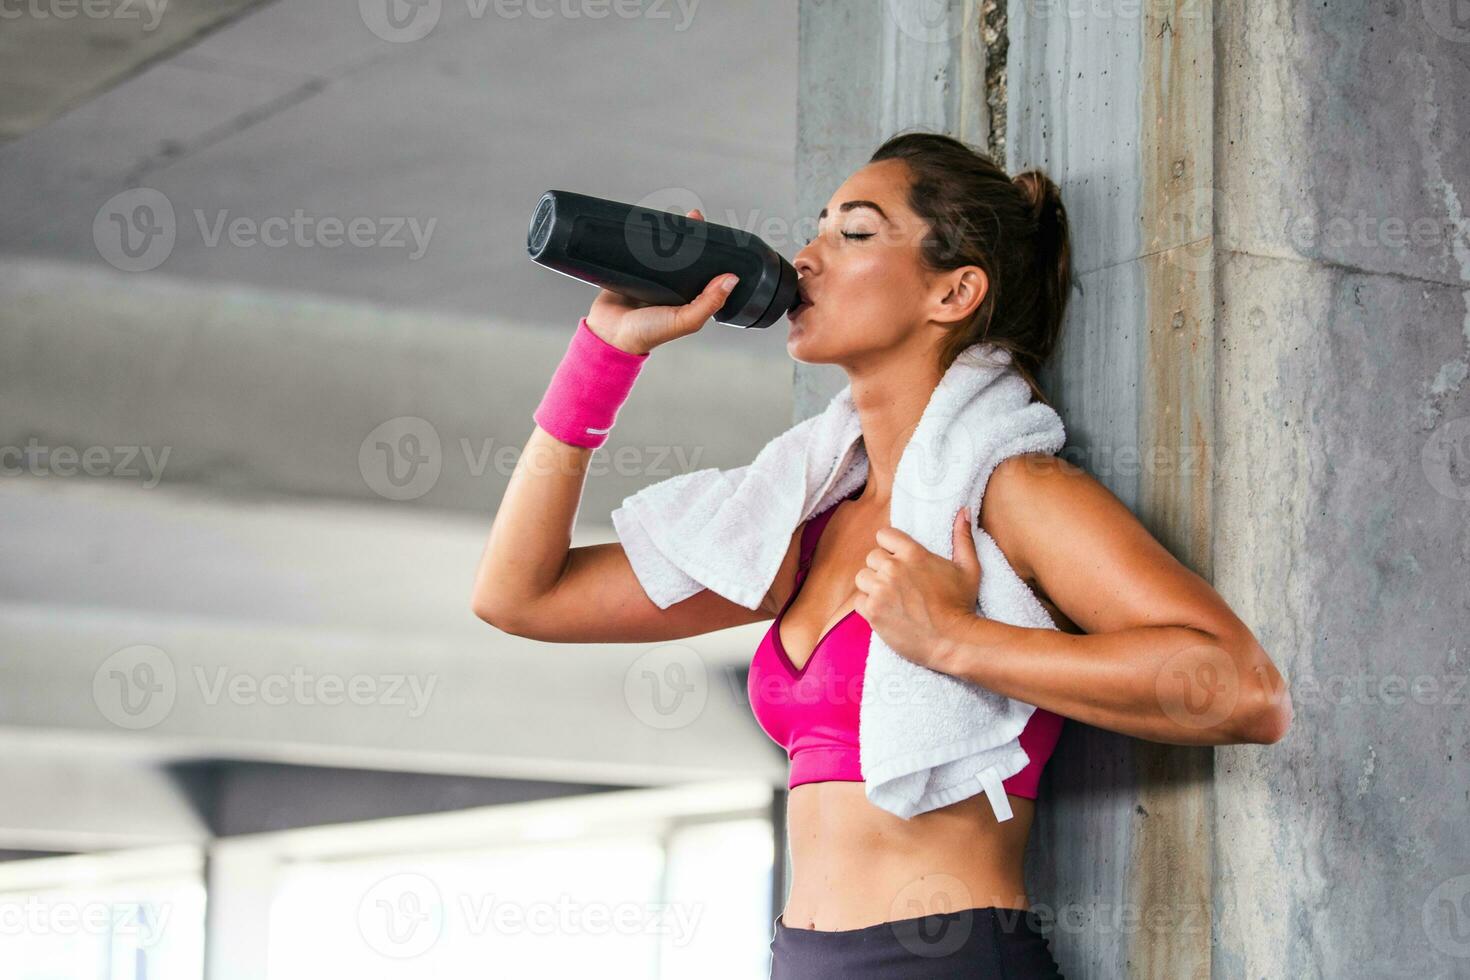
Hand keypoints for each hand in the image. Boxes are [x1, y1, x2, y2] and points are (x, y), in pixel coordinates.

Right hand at [585, 208, 739, 354]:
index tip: (717, 233)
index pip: (706, 271)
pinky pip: (640, 251)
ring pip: (664, 251)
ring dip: (668, 235)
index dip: (713, 253)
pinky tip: (649, 226)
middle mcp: (673, 287)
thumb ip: (708, 303)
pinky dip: (645, 239)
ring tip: (674, 217)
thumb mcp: (684, 320)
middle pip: (686, 257)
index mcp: (689, 298)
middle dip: (691, 237)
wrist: (608, 334)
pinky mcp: (632, 271)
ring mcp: (652, 278)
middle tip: (693, 217)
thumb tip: (731, 279)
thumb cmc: (647, 333)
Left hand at [853, 508, 982, 671]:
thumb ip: (962, 537)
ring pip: (862, 578)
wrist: (953, 640)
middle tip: (898, 584)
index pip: (883, 534)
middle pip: (871, 557)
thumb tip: (963, 511)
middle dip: (881, 568)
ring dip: (872, 586)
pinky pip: (858, 601)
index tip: (898, 558)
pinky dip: (868, 606)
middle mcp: (894, 568)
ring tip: (889, 598)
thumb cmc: (961, 604)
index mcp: (913, 553)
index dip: (889, 546)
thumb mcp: (969, 567)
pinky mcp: (873, 611)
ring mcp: (881, 590)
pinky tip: (885, 612)